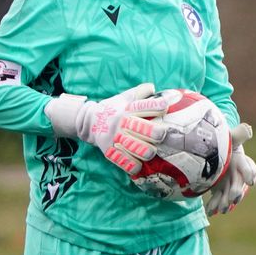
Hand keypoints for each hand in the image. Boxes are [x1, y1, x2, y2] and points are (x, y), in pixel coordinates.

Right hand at [46, 83, 168, 177]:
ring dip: (143, 150)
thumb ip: (141, 92)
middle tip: (162, 134)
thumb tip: (155, 87)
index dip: (158, 105)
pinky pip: (119, 159)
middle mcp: (121, 122)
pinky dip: (129, 165)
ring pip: (131, 145)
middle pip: (138, 127)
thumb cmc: (114, 108)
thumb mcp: (125, 98)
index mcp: (127, 108)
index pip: (144, 106)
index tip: (168, 106)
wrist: (88, 120)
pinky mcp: (108, 149)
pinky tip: (137, 167)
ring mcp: (114, 137)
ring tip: (151, 153)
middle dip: (153, 131)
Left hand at [204, 122, 255, 215]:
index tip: (251, 182)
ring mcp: (227, 183)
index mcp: (239, 161)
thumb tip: (248, 128)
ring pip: (227, 195)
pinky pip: (217, 198)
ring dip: (224, 203)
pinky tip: (210, 212)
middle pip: (238, 185)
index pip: (248, 168)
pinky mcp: (219, 189)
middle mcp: (235, 175)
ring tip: (221, 209)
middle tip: (234, 198)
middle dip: (236, 192)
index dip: (250, 174)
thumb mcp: (230, 137)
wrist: (217, 151)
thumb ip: (238, 134)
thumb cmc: (226, 142)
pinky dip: (213, 205)